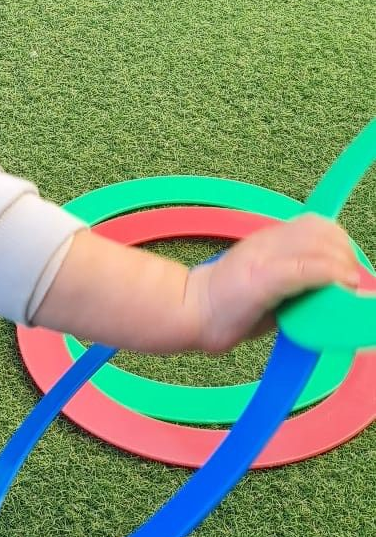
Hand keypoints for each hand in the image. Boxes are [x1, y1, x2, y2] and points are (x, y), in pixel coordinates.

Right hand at [185, 213, 359, 353]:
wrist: (188, 313)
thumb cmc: (225, 307)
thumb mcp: (262, 283)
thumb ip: (291, 280)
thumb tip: (328, 290)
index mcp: (265, 241)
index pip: (312, 223)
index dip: (337, 239)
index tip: (344, 266)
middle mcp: (266, 243)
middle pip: (321, 230)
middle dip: (344, 252)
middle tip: (348, 279)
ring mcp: (264, 259)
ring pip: (318, 245)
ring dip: (341, 263)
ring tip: (346, 284)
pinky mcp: (263, 279)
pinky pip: (305, 268)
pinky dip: (329, 274)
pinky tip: (339, 283)